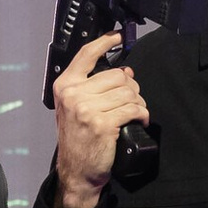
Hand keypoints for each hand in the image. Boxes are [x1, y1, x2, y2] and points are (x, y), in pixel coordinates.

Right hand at [51, 28, 150, 207]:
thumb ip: (92, 87)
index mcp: (65, 86)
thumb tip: (125, 71)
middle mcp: (73, 95)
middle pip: (117, 75)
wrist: (76, 172)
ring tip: (134, 112)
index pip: (86, 55)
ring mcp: (86, 109)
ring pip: (128, 92)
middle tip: (131, 100)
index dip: (105, 41)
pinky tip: (139, 120)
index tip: (119, 35)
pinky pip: (133, 109)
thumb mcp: (74, 108)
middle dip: (131, 87)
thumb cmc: (78, 140)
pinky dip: (142, 114)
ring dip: (138, 102)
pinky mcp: (102, 124)